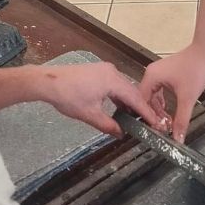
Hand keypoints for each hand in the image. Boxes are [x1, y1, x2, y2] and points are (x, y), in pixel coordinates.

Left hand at [35, 62, 168, 136]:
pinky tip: (120, 107)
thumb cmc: (68, 97)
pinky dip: (119, 96)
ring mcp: (104, 69)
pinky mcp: (97, 71)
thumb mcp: (89, 115)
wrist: (47, 82)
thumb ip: (108, 125)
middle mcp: (112, 71)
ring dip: (129, 102)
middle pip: (131, 91)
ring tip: (136, 117)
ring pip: (123, 87)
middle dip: (141, 107)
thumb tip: (121, 134)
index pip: (135, 98)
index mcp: (112, 80)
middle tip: (150, 122)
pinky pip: (114, 84)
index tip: (157, 123)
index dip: (147, 112)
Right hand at [140, 44, 204, 142]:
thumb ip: (181, 120)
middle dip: (154, 114)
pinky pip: (159, 90)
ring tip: (166, 122)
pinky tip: (168, 111)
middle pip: (146, 100)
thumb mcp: (187, 98)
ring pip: (153, 96)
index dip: (147, 117)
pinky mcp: (166, 73)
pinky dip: (163, 101)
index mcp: (151, 77)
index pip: (142, 102)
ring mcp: (158, 72)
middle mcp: (151, 73)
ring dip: (159, 109)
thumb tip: (177, 137)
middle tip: (161, 128)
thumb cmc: (196, 69)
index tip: (154, 129)